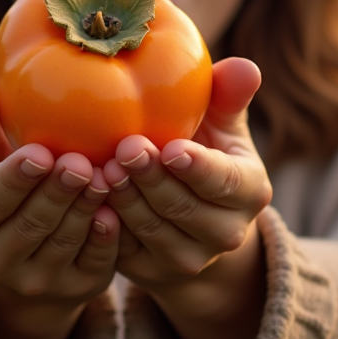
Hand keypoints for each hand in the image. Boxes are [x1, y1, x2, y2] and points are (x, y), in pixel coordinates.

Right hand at [0, 64, 119, 310]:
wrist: (26, 243)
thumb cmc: (3, 170)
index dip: (14, 179)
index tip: (41, 153)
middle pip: (28, 225)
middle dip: (57, 192)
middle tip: (82, 162)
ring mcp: (31, 282)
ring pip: (64, 244)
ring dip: (87, 208)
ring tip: (107, 174)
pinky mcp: (73, 291)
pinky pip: (94, 263)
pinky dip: (107, 236)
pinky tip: (117, 208)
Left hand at [102, 57, 269, 291]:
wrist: (190, 222)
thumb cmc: (203, 152)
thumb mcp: (221, 126)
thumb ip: (228, 97)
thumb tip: (246, 66)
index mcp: (250, 192)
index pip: (226, 181)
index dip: (198, 168)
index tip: (171, 148)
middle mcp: (227, 232)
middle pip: (184, 208)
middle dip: (152, 179)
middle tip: (124, 147)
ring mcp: (189, 257)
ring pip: (152, 230)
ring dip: (125, 200)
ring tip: (101, 168)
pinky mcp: (151, 271)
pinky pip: (124, 251)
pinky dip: (105, 225)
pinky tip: (87, 198)